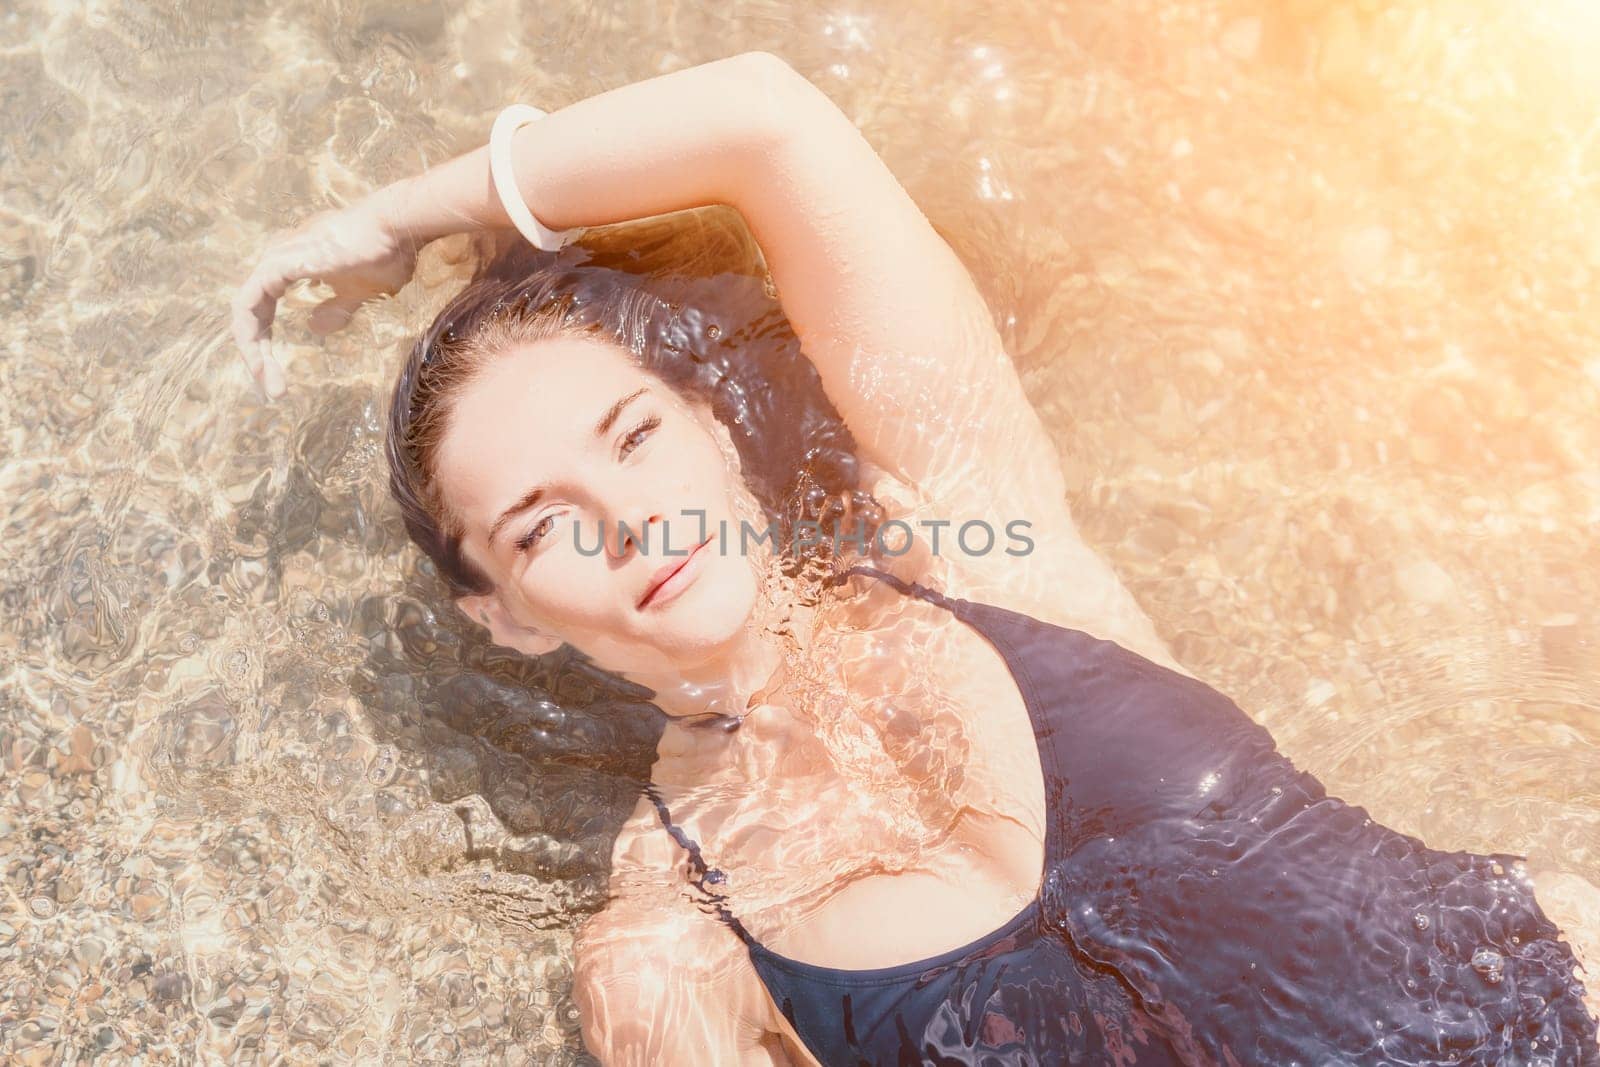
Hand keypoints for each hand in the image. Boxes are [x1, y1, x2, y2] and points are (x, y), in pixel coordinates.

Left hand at [230, 197, 419, 397]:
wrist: (395, 230)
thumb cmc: (384, 255)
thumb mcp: (360, 293)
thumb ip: (336, 309)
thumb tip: (314, 327)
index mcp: (295, 263)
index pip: (267, 307)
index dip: (268, 343)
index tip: (280, 377)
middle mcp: (279, 259)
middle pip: (254, 313)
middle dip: (259, 353)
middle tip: (271, 390)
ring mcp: (276, 259)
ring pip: (246, 311)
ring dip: (253, 349)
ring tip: (267, 383)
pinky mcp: (279, 265)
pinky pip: (248, 303)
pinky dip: (250, 333)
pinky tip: (258, 358)